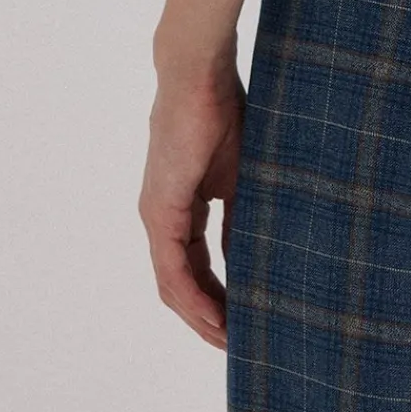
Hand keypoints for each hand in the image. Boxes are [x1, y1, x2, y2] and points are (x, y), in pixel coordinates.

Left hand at [138, 65, 245, 348]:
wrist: (201, 72)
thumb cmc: (224, 110)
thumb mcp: (241, 174)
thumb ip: (240, 215)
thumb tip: (252, 254)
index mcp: (182, 205)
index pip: (195, 265)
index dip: (218, 295)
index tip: (244, 316)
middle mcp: (162, 216)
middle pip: (180, 284)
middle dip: (208, 316)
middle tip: (238, 340)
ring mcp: (158, 214)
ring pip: (173, 284)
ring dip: (201, 316)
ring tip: (230, 338)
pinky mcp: (161, 208)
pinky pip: (172, 269)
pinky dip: (195, 298)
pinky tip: (217, 315)